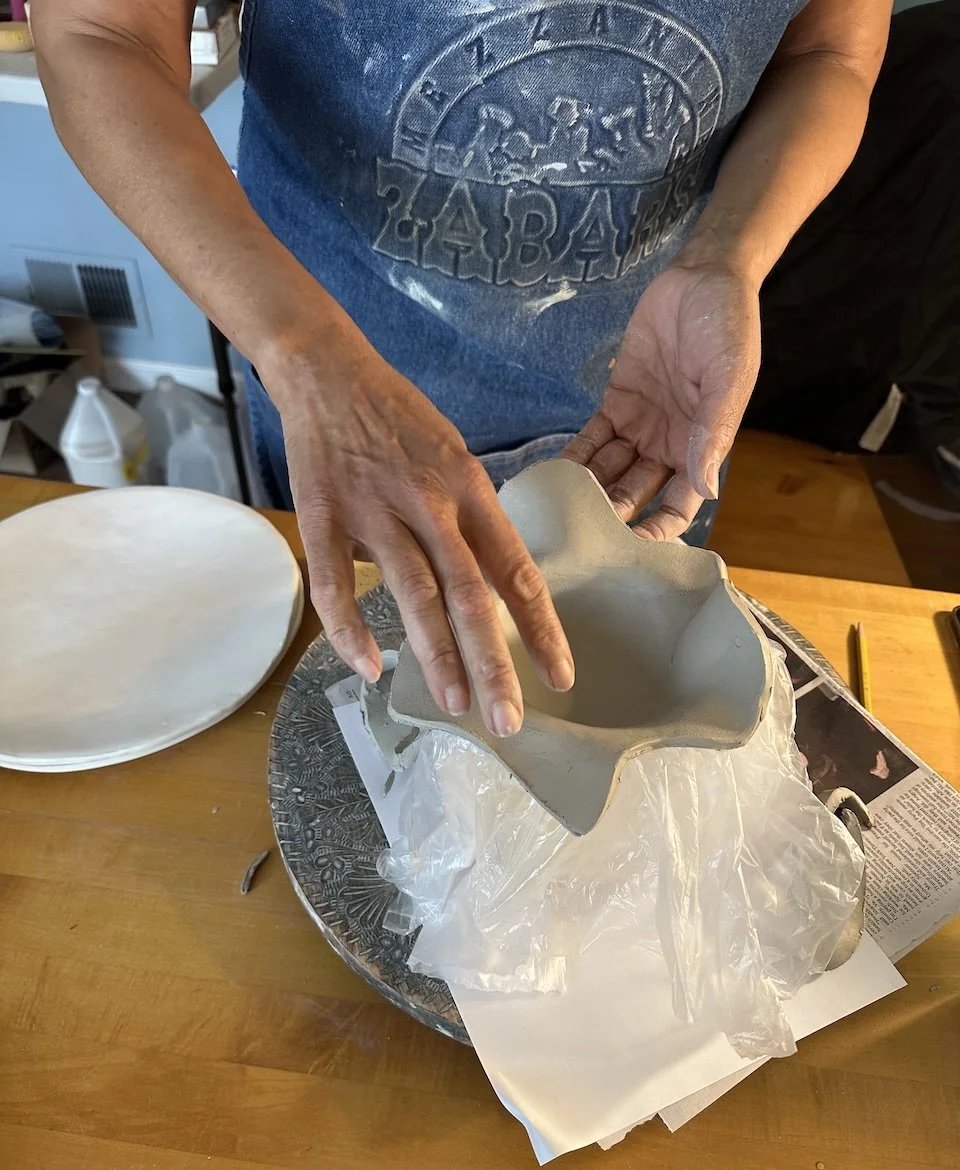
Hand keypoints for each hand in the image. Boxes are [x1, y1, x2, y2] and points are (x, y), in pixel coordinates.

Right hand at [259, 312, 573, 737]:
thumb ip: (470, 523)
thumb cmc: (400, 419)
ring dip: (435, 655)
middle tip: (509, 721)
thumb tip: (484, 587)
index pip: (516, 571)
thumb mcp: (455, 459)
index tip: (561, 676)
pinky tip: (367, 669)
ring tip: (456, 704)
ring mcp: (376, 511)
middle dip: (493, 663)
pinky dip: (350, 630)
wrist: (330, 371)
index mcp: (470, 491)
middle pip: (470, 595)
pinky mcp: (324, 515)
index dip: (541, 628)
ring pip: (413, 594)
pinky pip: (336, 584)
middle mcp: (430, 505)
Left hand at [564, 260, 760, 539]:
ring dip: (586, 492)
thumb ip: (713, 432)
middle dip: (610, 517)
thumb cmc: (728, 326)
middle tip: (576, 535)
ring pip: (609, 472)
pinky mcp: (617, 402)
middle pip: (635, 495)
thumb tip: (705, 489)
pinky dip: (574, 458)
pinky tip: (551, 476)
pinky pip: (591, 439)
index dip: (656, 531)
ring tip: (556, 511)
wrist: (703, 277)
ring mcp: (641, 426)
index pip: (678, 507)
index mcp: (702, 449)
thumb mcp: (729, 378)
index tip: (628, 550)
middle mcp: (669, 446)